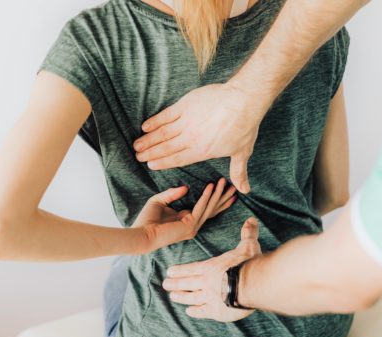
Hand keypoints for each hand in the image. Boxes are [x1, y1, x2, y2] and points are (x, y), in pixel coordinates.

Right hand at [133, 83, 267, 193]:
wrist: (242, 101)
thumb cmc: (244, 127)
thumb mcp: (242, 152)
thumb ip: (238, 172)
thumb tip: (244, 190)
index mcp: (202, 151)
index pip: (178, 159)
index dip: (162, 163)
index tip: (150, 165)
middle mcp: (190, 138)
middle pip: (166, 148)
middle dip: (150, 153)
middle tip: (138, 156)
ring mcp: (186, 121)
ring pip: (162, 133)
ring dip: (148, 140)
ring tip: (137, 145)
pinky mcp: (185, 106)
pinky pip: (166, 115)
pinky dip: (155, 121)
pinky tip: (145, 126)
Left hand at [133, 178, 235, 252]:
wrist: (141, 234)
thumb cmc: (146, 220)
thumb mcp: (159, 201)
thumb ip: (172, 193)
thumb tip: (186, 187)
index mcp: (186, 220)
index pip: (206, 208)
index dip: (216, 198)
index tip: (224, 188)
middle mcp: (192, 225)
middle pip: (213, 209)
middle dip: (223, 197)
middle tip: (234, 186)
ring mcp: (192, 227)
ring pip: (209, 208)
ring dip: (218, 194)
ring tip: (225, 182)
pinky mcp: (189, 226)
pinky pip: (200, 208)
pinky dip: (206, 196)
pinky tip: (210, 186)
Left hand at [163, 217, 261, 321]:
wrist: (252, 285)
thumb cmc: (248, 264)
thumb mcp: (248, 246)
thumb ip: (247, 233)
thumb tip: (251, 219)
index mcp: (210, 267)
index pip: (191, 269)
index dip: (179, 270)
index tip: (169, 272)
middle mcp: (206, 282)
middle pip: (186, 283)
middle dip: (175, 283)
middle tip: (165, 285)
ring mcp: (209, 298)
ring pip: (191, 298)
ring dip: (181, 297)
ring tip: (173, 297)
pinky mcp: (216, 311)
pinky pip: (202, 311)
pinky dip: (195, 312)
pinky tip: (189, 311)